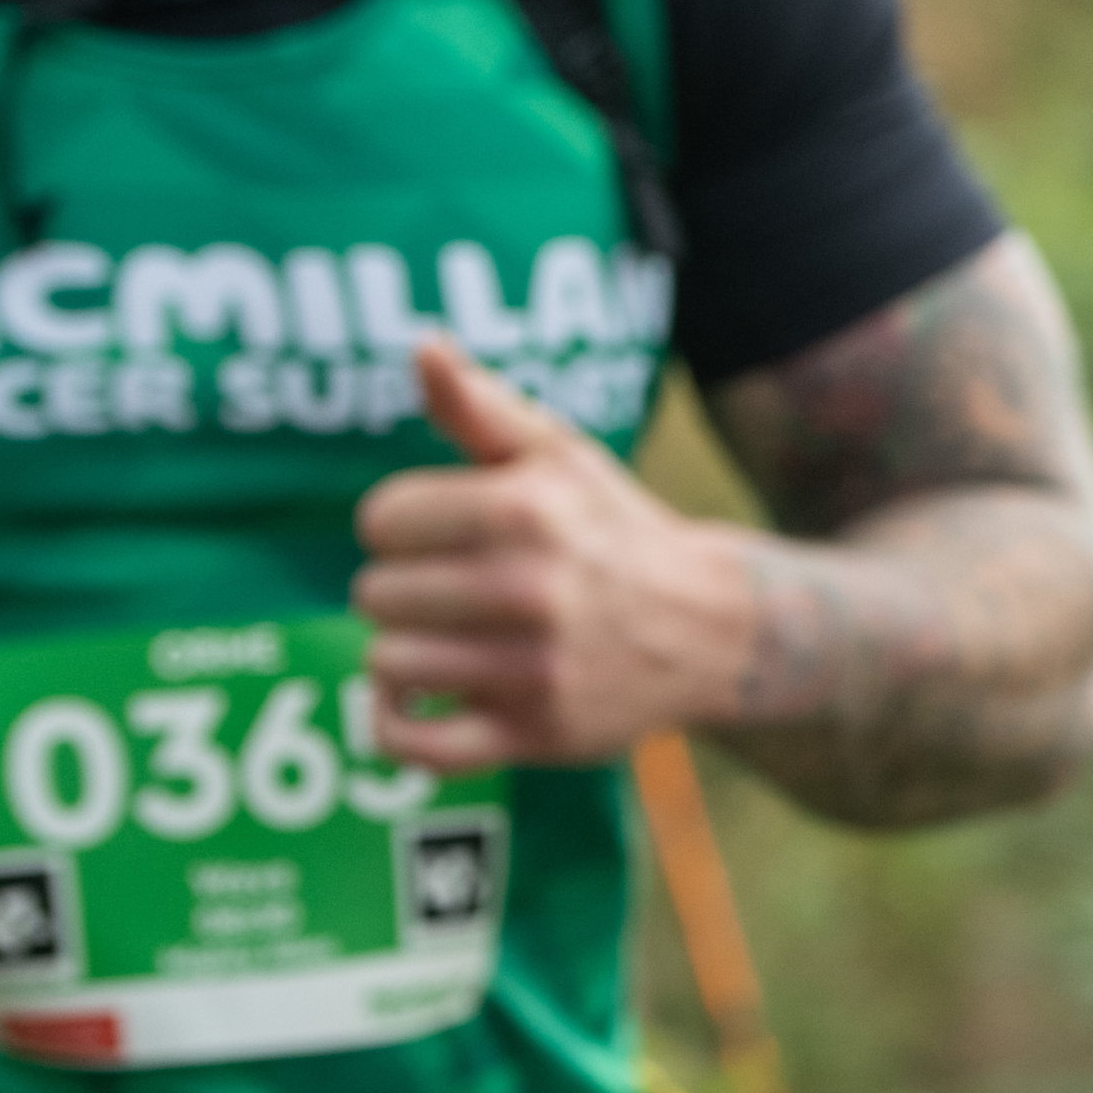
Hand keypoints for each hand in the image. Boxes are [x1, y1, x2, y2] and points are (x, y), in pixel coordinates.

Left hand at [352, 339, 758, 772]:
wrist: (716, 630)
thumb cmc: (616, 535)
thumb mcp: (561, 459)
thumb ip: (482, 407)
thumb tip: (422, 347)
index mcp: (526, 510)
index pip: (381, 521)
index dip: (401, 528)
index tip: (443, 539)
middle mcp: (532, 589)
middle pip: (376, 594)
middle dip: (405, 592)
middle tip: (455, 597)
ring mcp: (535, 669)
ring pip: (389, 663)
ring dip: (406, 656)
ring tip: (446, 645)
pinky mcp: (539, 733)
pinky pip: (418, 746)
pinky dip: (396, 730)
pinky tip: (411, 706)